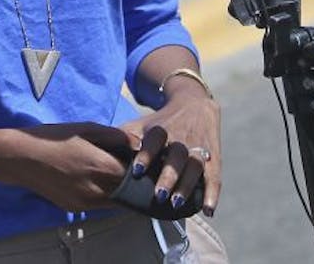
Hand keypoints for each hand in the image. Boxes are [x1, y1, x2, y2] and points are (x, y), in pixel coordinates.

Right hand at [0, 122, 135, 210]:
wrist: (20, 158)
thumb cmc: (52, 138)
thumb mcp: (85, 129)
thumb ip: (115, 136)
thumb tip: (138, 144)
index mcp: (100, 167)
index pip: (135, 175)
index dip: (142, 168)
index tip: (143, 160)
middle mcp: (96, 190)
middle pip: (128, 192)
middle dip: (133, 181)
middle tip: (133, 168)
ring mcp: (85, 203)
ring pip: (114, 201)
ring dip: (119, 189)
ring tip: (114, 172)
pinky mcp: (75, 208)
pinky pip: (99, 203)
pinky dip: (104, 193)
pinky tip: (96, 178)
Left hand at [120, 86, 221, 215]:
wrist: (193, 103)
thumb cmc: (160, 122)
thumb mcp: (142, 125)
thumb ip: (123, 139)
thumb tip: (98, 154)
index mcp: (162, 129)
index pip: (154, 140)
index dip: (146, 155)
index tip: (136, 171)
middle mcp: (181, 138)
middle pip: (177, 156)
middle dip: (169, 175)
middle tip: (158, 195)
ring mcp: (199, 147)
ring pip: (195, 166)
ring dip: (188, 185)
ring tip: (177, 204)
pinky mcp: (213, 156)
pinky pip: (215, 176)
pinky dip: (213, 193)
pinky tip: (208, 210)